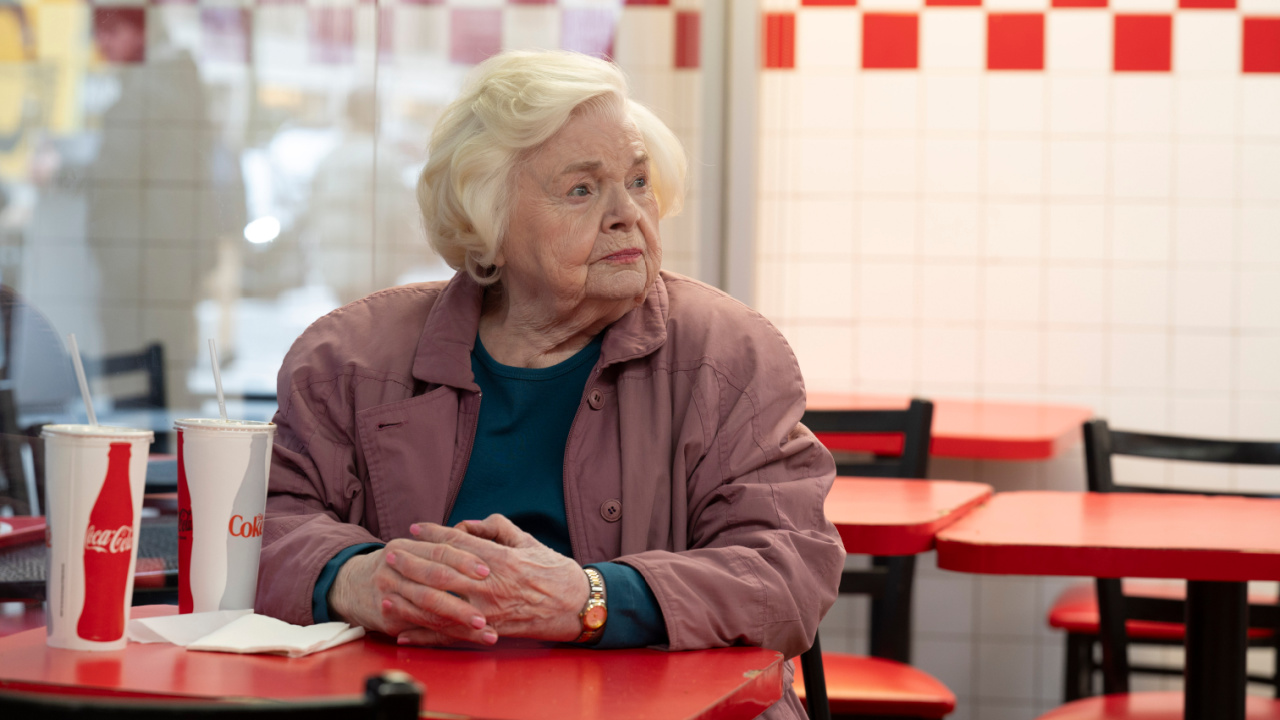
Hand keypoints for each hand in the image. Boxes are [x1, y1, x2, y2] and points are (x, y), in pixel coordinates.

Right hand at [328, 541, 497, 645]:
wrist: (349, 585)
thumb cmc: (394, 567)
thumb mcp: (409, 548)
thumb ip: (438, 545)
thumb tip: (478, 539)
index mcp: (405, 546)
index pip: (439, 551)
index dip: (464, 560)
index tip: (487, 571)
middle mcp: (395, 567)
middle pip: (434, 579)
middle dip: (464, 594)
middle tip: (488, 606)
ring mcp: (389, 593)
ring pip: (429, 607)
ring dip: (459, 620)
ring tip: (484, 628)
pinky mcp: (388, 618)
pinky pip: (420, 627)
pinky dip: (444, 635)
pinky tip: (464, 638)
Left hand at [394, 515, 588, 645]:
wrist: (578, 606)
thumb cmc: (555, 572)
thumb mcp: (529, 542)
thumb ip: (499, 529)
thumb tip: (471, 523)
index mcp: (500, 559)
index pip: (459, 543)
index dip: (434, 534)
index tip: (414, 528)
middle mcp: (490, 585)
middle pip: (442, 572)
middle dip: (413, 562)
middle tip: (391, 554)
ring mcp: (488, 612)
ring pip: (441, 605)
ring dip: (411, 598)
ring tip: (388, 591)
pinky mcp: (489, 633)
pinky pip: (452, 635)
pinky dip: (426, 636)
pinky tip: (405, 633)